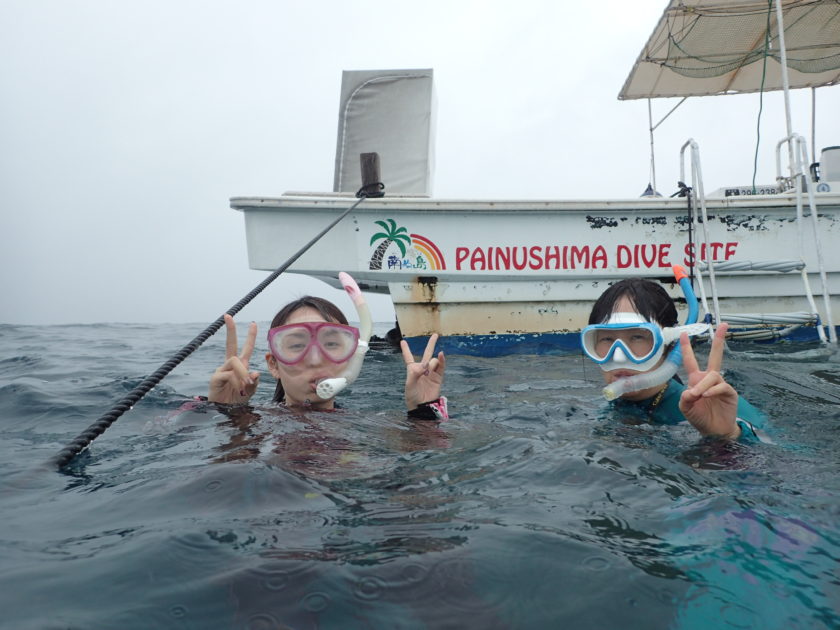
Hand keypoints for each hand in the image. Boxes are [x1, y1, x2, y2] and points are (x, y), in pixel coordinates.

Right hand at [208, 314, 260, 403]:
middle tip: (227, 315)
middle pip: (230, 344)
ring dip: (242, 372)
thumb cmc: (237, 398)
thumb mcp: (250, 391)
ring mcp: (221, 369)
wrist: (226, 410)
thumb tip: (256, 373)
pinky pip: (229, 374)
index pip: (246, 348)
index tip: (254, 323)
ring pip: (235, 361)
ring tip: (244, 385)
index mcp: (240, 365)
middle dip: (230, 329)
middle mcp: (230, 364)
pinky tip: (238, 389)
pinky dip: (236, 381)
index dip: (250, 336)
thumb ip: (253, 383)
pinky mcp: (215, 377)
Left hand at [401, 333, 445, 410]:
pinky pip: (441, 366)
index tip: (403, 342)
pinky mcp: (438, 377)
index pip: (409, 357)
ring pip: (433, 360)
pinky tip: (441, 355)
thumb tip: (424, 365)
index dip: (406, 350)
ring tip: (428, 372)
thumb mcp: (409, 385)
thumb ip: (414, 373)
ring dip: (431, 363)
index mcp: (412, 370)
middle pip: (427, 353)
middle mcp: (422, 369)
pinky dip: (442, 360)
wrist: (422, 406)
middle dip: (431, 344)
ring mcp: (431, 372)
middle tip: (435, 335)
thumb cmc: (412, 396)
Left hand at [678, 322, 740, 438]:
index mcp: (696, 380)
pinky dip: (713, 390)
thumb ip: (685, 399)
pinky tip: (707, 396)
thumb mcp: (686, 408)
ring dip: (704, 385)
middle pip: (715, 356)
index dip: (686, 348)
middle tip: (723, 325)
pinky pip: (721, 386)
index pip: (690, 361)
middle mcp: (709, 379)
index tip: (683, 333)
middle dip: (718, 340)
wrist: (714, 431)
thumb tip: (690, 391)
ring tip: (699, 396)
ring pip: (712, 375)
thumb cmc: (700, 417)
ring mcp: (720, 384)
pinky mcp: (729, 392)